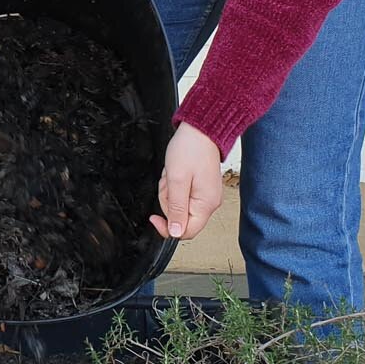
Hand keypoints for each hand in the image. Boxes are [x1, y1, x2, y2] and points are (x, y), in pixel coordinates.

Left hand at [151, 122, 222, 241]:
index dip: (168, 228)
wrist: (200, 131)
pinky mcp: (201, 188)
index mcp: (206, 204)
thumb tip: (176, 232)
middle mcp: (210, 203)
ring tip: (172, 174)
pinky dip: (174, 186)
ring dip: (169, 191)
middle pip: (180, 218)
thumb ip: (176, 208)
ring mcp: (206, 195)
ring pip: (178, 206)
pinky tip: (175, 173)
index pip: (187, 231)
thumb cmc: (190, 149)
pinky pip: (182, 196)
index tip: (154, 218)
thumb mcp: (177, 180)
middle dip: (168, 201)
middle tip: (168, 182)